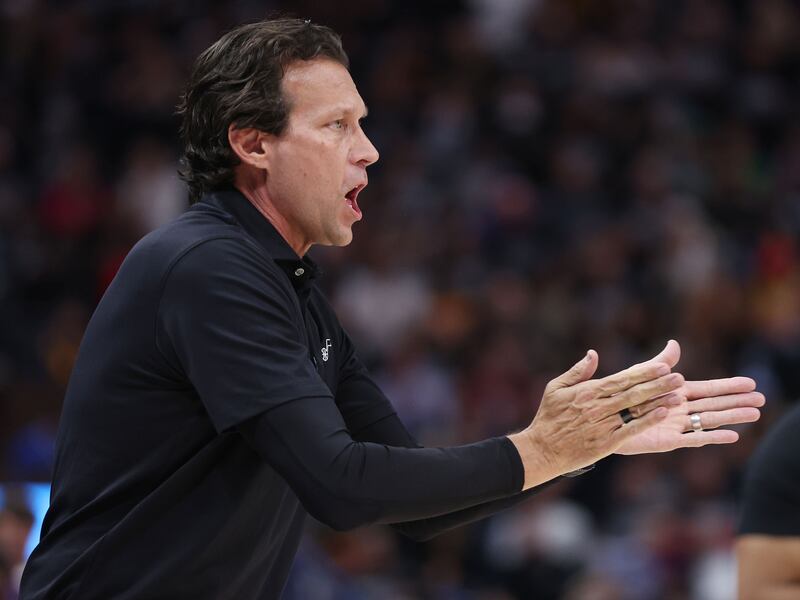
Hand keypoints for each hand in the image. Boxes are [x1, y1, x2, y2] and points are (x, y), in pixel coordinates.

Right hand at [508, 342, 683, 489]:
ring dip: (658, 402)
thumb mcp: (556, 388)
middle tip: (679, 378)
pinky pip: (631, 430)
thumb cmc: (548, 417)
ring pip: (635, 411)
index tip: (663, 366)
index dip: (643, 373)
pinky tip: (661, 415)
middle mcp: (598, 407)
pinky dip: (647, 422)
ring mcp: (603, 425)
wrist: (543, 449)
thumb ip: (577, 371)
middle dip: (658, 385)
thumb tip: (593, 354)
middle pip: (633, 393)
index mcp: (587, 392)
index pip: (621, 379)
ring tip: (679, 396)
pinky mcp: (606, 443)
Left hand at [615, 377, 763, 453]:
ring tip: (755, 414)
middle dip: (738, 401)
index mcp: (675, 393)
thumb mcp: (640, 375)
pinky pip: (693, 439)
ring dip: (732, 417)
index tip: (750, 383)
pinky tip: (733, 436)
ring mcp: (676, 426)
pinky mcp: (667, 440)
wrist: (602, 419)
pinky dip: (713, 436)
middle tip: (762, 400)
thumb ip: (659, 363)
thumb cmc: (620, 395)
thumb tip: (675, 344)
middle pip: (715, 404)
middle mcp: (680, 410)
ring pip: (709, 420)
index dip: (729, 386)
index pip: (708, 389)